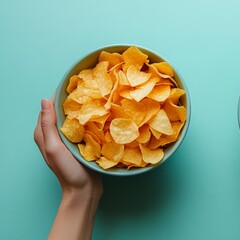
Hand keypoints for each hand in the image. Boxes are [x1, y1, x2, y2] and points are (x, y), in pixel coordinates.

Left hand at [34, 98, 101, 239]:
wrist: (84, 190)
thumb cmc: (67, 171)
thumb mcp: (54, 148)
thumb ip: (47, 125)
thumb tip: (44, 100)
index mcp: (44, 134)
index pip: (48, 107)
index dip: (59, 95)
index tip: (73, 85)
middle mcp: (54, 134)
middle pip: (62, 111)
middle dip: (72, 100)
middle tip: (88, 89)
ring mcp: (68, 139)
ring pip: (73, 118)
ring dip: (82, 109)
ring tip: (95, 98)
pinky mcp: (80, 142)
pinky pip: (83, 126)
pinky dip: (89, 119)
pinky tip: (99, 114)